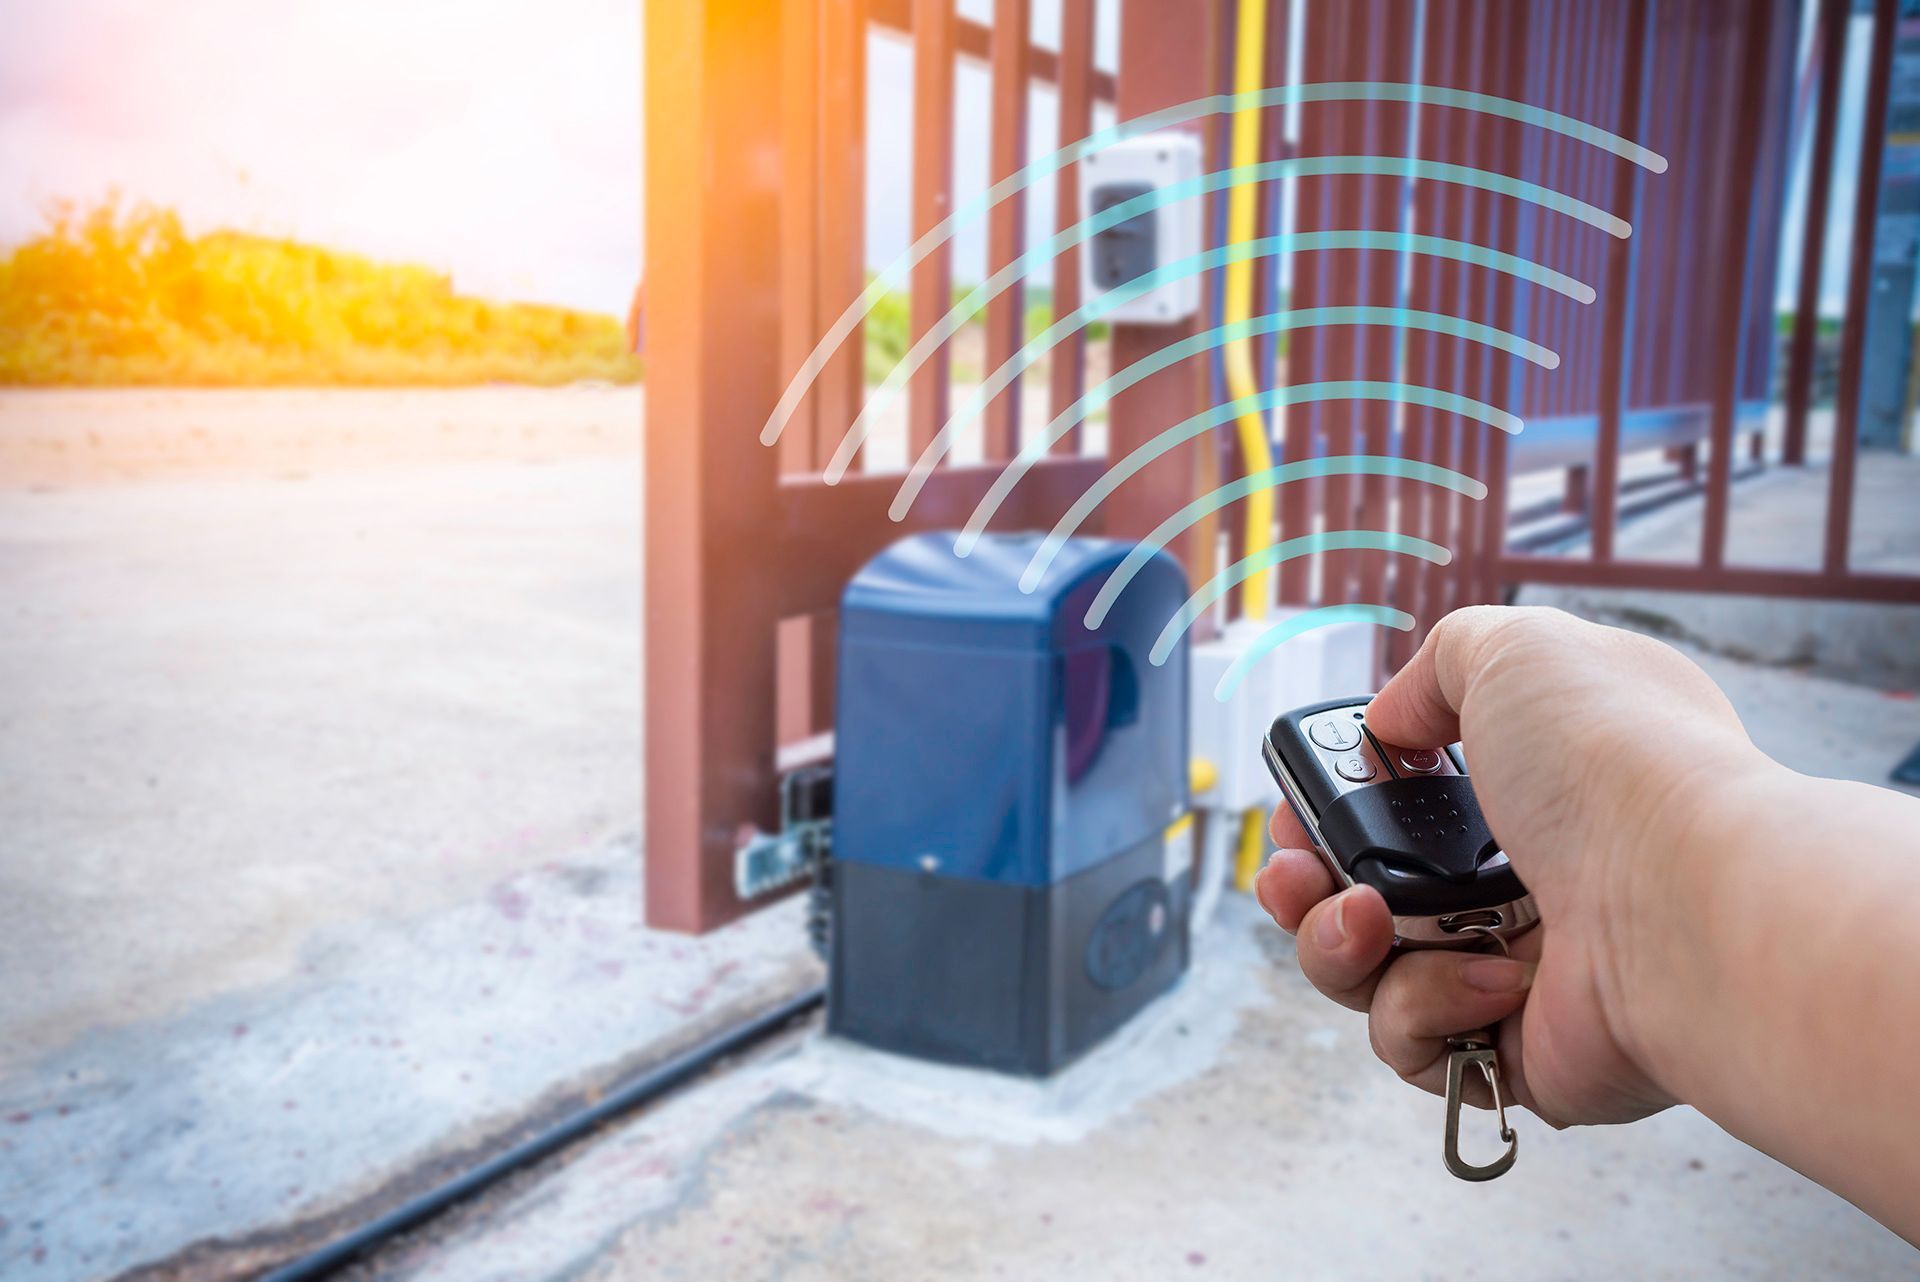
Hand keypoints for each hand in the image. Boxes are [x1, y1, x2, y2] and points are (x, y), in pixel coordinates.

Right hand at [1255, 606, 1765, 1126]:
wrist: (1682, 904)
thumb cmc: (1613, 765)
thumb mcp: (1517, 651)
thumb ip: (1438, 666)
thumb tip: (1391, 722)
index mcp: (1536, 788)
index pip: (1405, 802)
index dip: (1334, 804)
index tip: (1300, 804)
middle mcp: (1529, 878)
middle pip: (1363, 891)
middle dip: (1303, 884)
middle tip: (1293, 873)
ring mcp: (1521, 969)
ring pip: (1369, 972)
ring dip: (1337, 944)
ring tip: (1364, 920)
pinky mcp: (1514, 1054)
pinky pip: (1414, 1041)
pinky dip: (1424, 1006)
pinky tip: (1485, 978)